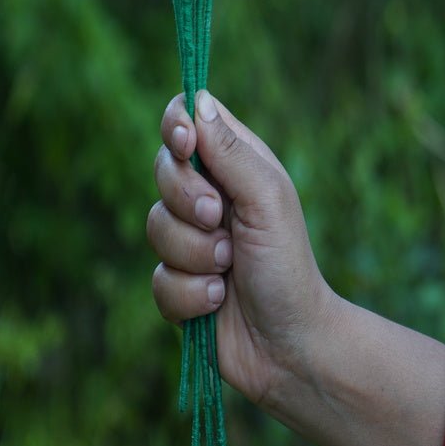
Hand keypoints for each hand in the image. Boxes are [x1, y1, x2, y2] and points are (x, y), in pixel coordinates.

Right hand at [147, 89, 336, 407]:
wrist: (290, 346)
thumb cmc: (288, 263)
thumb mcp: (266, 197)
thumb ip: (229, 150)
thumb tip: (197, 99)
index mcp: (234, 163)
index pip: (186, 119)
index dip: (175, 125)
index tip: (183, 144)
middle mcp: (208, 194)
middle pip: (162, 169)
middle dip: (188, 200)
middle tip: (222, 220)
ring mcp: (189, 238)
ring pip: (154, 225)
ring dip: (195, 253)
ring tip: (229, 268)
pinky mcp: (177, 283)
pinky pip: (156, 277)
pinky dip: (190, 293)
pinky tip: (218, 301)